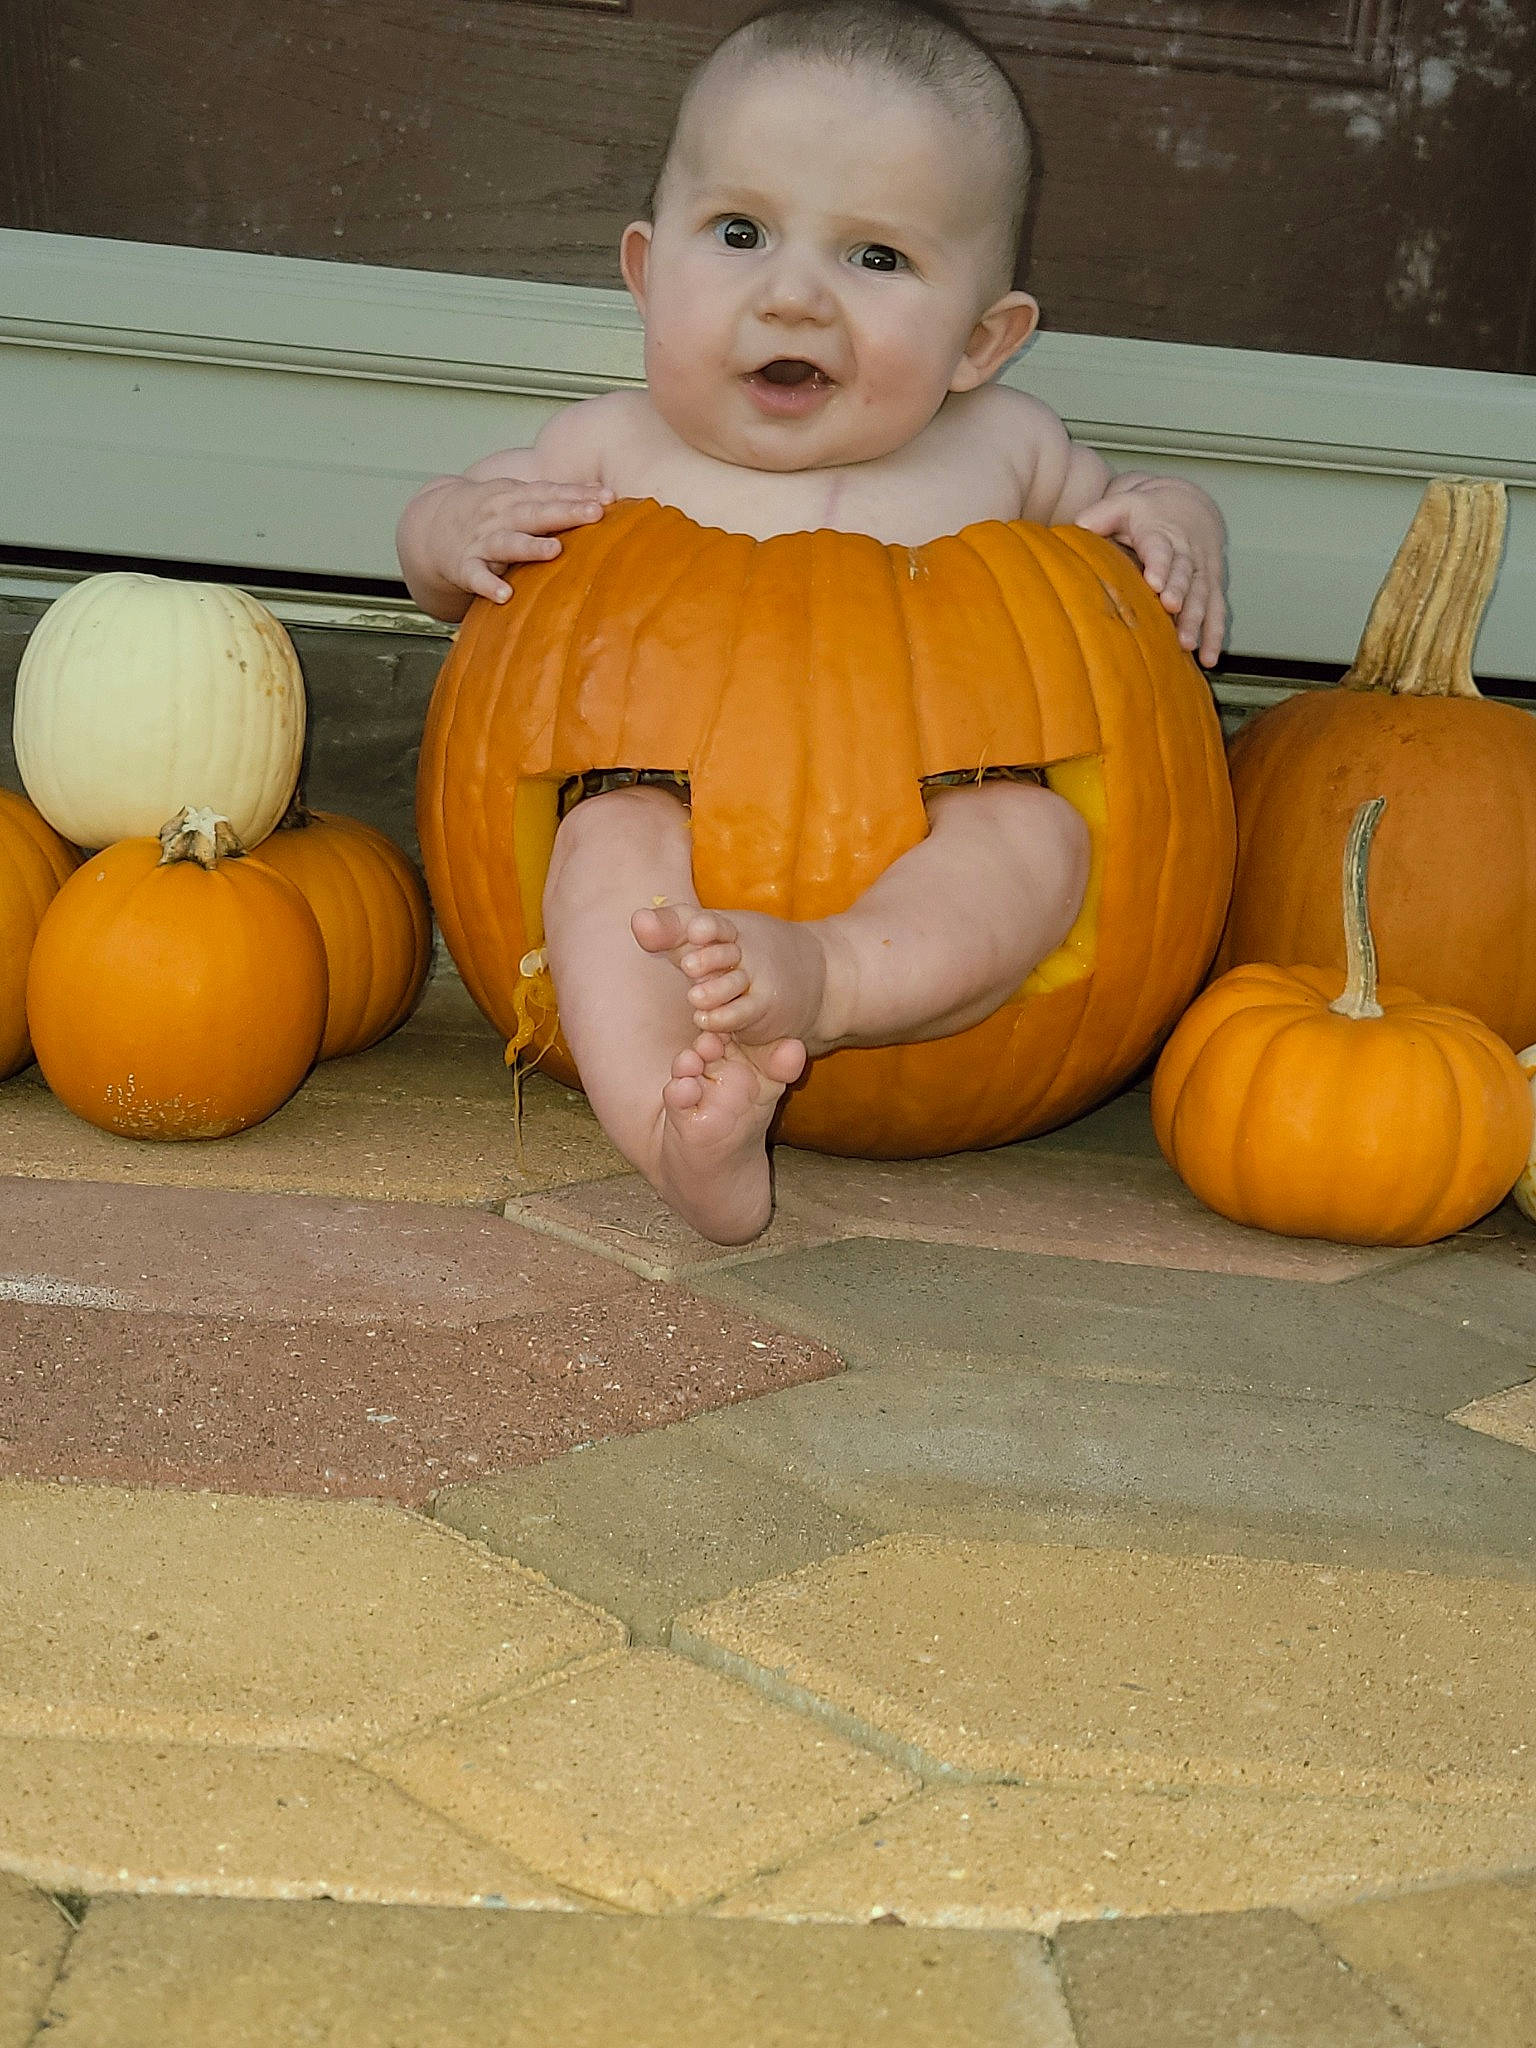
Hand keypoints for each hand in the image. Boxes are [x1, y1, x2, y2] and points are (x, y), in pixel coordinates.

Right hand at [413, 476, 613, 607]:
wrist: (429, 527)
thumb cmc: (489, 514)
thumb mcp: (518, 499)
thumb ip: (556, 499)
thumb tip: (607, 497)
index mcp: (516, 498)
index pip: (550, 492)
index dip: (578, 493)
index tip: (609, 497)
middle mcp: (500, 515)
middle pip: (536, 513)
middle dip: (565, 512)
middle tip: (594, 513)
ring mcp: (481, 541)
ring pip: (508, 542)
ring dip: (530, 546)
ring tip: (554, 551)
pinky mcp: (464, 566)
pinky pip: (477, 577)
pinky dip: (489, 586)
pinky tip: (505, 596)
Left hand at [1074, 475, 1227, 667]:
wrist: (1188, 506)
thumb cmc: (1147, 511)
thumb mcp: (1123, 504)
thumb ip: (1100, 515)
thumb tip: (1076, 527)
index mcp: (1161, 534)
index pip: (1160, 549)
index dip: (1159, 564)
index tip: (1154, 582)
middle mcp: (1187, 553)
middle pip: (1184, 574)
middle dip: (1180, 592)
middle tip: (1172, 609)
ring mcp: (1202, 572)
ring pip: (1202, 596)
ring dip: (1196, 620)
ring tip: (1187, 644)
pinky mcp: (1212, 587)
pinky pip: (1217, 612)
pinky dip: (1214, 635)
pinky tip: (1209, 659)